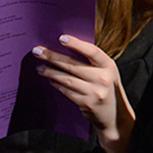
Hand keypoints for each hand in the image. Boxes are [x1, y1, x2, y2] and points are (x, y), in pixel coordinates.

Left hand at [33, 35, 134, 152]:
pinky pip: (66, 91)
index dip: (77, 44)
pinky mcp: (86, 103)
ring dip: (50, 72)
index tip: (61, 38)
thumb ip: (92, 62)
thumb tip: (65, 49)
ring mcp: (94, 92)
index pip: (92, 52)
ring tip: (39, 67)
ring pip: (67, 79)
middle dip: (53, 57)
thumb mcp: (106, 72)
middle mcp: (103, 78)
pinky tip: (49, 79)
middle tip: (37, 51)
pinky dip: (56, 84)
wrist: (115, 114)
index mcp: (109, 66)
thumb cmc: (107, 87)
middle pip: (73, 65)